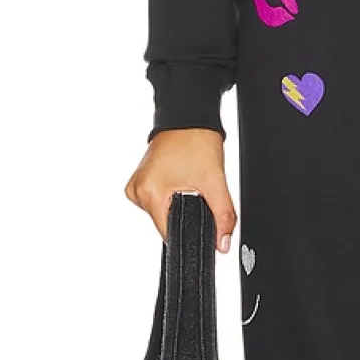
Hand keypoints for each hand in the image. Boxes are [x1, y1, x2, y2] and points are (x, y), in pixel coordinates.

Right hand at [125, 128, 236, 246]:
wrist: (189, 116)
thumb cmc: (196, 140)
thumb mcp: (214, 181)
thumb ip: (222, 216)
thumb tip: (223, 243)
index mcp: (149, 193)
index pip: (168, 232)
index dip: (189, 232)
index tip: (200, 223)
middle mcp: (137, 190)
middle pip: (165, 222)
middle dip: (185, 213)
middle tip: (196, 190)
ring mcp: (136, 184)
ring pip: (162, 211)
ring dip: (177, 204)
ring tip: (187, 181)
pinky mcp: (140, 179)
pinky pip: (156, 199)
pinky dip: (170, 196)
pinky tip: (179, 180)